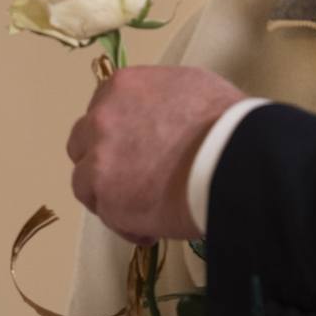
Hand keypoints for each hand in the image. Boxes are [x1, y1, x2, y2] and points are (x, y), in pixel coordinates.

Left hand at [65, 66, 246, 242]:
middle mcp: (101, 119)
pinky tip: (152, 229)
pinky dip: (126, 225)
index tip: (133, 148)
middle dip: (103, 162)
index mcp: (121, 87)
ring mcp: (98, 160)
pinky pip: (107, 216)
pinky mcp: (106, 198)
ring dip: (110, 195)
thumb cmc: (226, 122)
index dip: (116, 133)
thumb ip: (162, 100)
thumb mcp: (193, 87)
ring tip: (144, 209)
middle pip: (83, 145)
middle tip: (133, 179)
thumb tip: (165, 115)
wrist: (232, 160)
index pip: (101, 109)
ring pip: (85, 183)